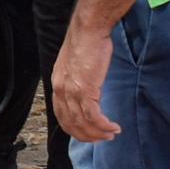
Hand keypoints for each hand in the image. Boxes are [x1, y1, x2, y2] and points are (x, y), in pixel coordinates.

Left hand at [51, 23, 120, 142]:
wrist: (89, 29)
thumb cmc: (86, 42)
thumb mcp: (75, 64)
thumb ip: (76, 79)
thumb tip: (86, 90)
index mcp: (57, 84)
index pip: (61, 115)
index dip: (74, 128)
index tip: (87, 133)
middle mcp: (60, 90)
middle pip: (70, 123)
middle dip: (87, 135)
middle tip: (102, 139)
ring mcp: (71, 91)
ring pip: (82, 123)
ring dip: (98, 133)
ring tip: (111, 134)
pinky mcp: (85, 89)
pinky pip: (93, 116)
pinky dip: (103, 125)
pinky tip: (113, 127)